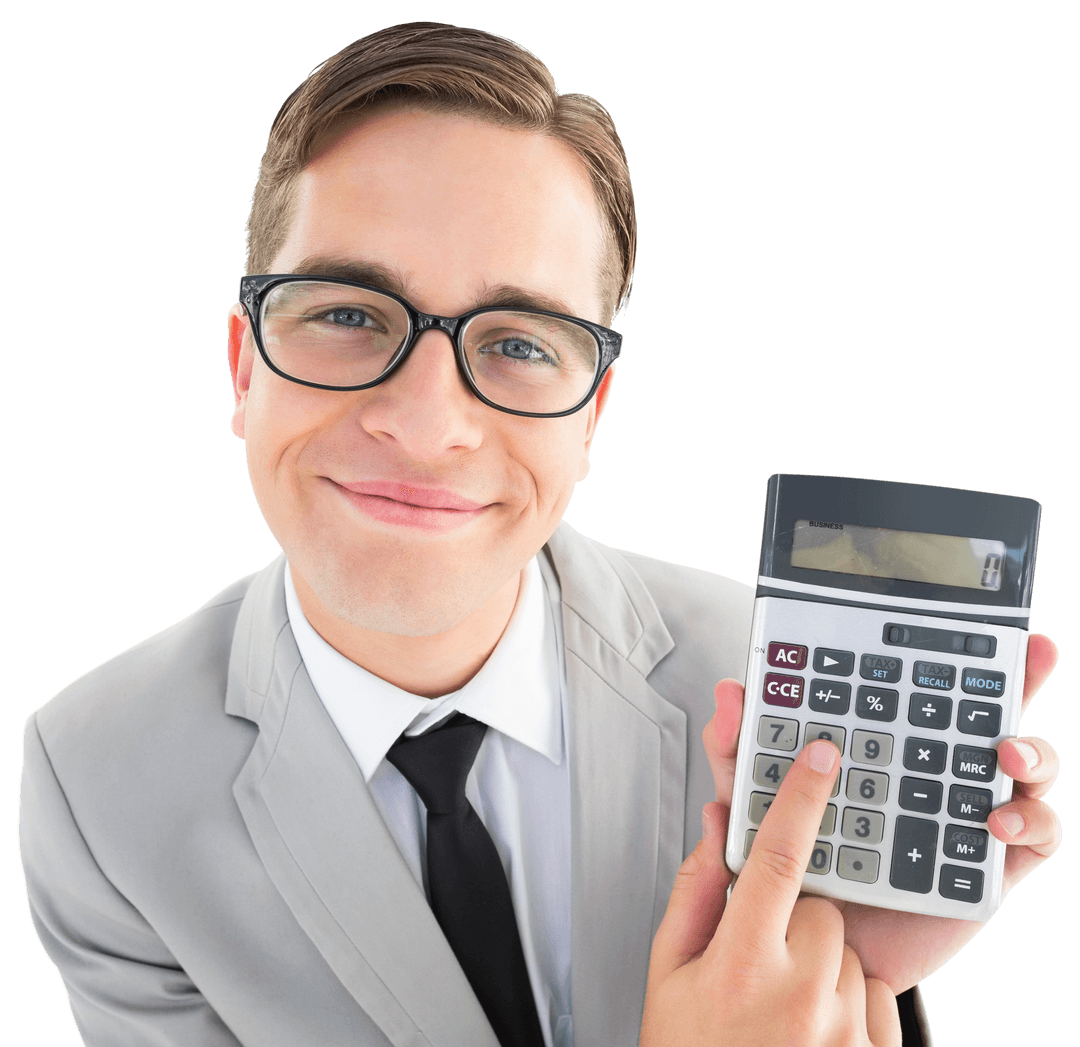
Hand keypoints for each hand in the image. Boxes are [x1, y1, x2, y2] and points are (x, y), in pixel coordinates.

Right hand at [642, 741, 901, 1045]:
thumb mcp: (667, 971)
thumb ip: (694, 891)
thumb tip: (717, 827)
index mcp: (741, 961)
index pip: (779, 857)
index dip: (802, 797)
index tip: (823, 758)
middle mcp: (800, 993)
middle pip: (819, 907)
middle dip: (794, 917)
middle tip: (762, 957)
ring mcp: (842, 1031)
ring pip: (846, 952)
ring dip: (820, 965)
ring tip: (780, 1007)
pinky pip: (874, 996)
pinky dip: (848, 1002)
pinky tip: (808, 1028)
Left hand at [704, 633, 1061, 991]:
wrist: (815, 955)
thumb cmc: (789, 864)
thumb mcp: (754, 802)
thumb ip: (739, 751)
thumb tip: (729, 690)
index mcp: (885, 745)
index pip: (917, 687)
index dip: (943, 650)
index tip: (964, 620)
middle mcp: (932, 770)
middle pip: (984, 713)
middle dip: (1014, 678)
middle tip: (1028, 654)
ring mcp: (964, 814)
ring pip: (1023, 768)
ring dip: (1028, 748)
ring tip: (1007, 749)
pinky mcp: (985, 865)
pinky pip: (1031, 837)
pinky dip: (1027, 821)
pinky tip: (997, 820)